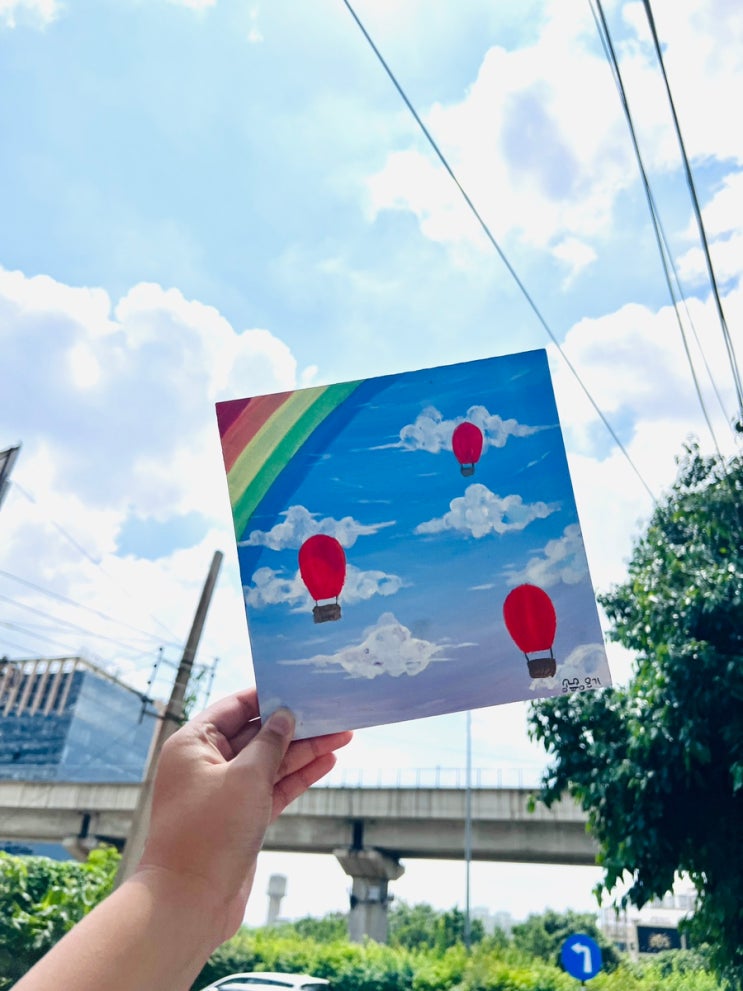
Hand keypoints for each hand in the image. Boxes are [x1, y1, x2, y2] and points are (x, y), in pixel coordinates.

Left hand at [135, 689, 351, 945]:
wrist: (190, 902)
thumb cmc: (209, 833)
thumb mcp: (246, 777)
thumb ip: (270, 743)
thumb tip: (285, 715)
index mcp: (194, 744)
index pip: (235, 707)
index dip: (269, 695)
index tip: (301, 685)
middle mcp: (206, 763)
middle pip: (257, 734)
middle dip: (295, 725)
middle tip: (333, 712)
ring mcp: (225, 792)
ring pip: (270, 762)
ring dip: (304, 750)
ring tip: (343, 735)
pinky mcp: (241, 817)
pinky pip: (273, 787)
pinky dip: (298, 776)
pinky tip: (327, 762)